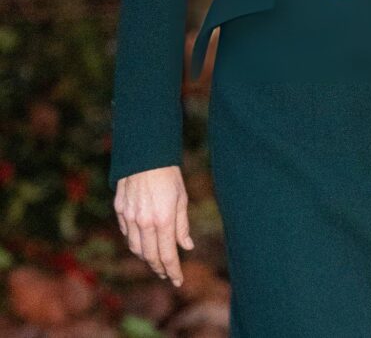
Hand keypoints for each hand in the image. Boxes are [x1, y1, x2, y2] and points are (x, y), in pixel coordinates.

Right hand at [113, 165, 193, 284]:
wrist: (145, 153)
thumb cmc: (168, 173)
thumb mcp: (181, 197)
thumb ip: (182, 225)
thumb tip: (187, 246)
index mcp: (163, 219)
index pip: (167, 255)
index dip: (173, 271)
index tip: (178, 280)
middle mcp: (144, 222)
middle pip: (150, 256)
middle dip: (159, 268)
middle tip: (166, 274)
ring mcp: (129, 217)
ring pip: (136, 248)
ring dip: (146, 257)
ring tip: (155, 260)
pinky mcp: (119, 210)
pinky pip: (127, 233)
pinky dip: (135, 241)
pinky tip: (142, 241)